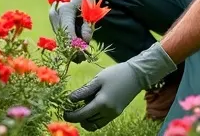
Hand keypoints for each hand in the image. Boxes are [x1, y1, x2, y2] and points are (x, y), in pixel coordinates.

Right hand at [49, 0, 104, 59]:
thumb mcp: (91, 11)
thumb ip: (88, 27)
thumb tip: (84, 44)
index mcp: (64, 9)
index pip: (67, 32)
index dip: (74, 46)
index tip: (82, 55)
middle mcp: (55, 14)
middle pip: (62, 37)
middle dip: (72, 49)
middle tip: (83, 58)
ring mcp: (53, 17)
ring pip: (61, 37)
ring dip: (71, 46)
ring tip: (83, 53)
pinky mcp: (54, 20)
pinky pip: (61, 34)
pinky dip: (70, 40)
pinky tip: (78, 44)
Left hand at [63, 42, 177, 130]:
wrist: (136, 75)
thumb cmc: (116, 74)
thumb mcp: (97, 79)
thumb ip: (84, 91)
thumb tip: (70, 100)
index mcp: (102, 103)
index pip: (82, 115)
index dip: (71, 116)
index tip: (63, 112)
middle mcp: (108, 112)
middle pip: (87, 122)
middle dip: (77, 117)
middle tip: (71, 108)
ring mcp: (113, 114)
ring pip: (94, 124)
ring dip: (86, 119)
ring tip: (82, 106)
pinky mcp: (116, 113)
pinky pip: (101, 122)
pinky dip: (94, 119)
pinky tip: (91, 107)